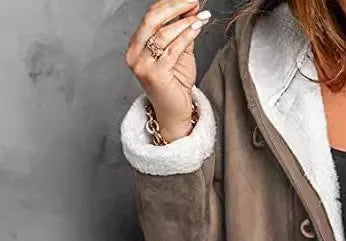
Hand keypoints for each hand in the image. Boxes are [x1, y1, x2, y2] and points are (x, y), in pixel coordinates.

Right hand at [124, 0, 210, 139]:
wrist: (174, 113)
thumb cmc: (175, 86)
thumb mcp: (179, 53)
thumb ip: (182, 32)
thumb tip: (191, 9)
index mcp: (136, 46)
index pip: (150, 16)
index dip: (169, 4)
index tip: (188, 0)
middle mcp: (135, 54)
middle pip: (152, 19)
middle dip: (175, 7)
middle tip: (192, 1)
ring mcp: (142, 65)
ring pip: (163, 34)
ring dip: (184, 22)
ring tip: (199, 17)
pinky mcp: (154, 74)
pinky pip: (172, 49)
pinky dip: (186, 36)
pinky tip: (197, 28)